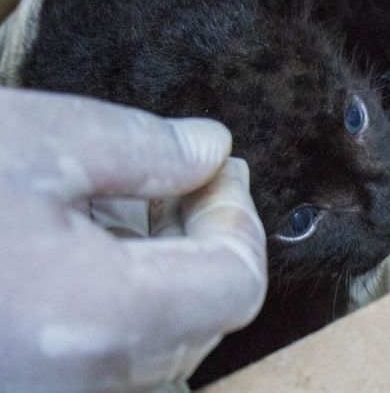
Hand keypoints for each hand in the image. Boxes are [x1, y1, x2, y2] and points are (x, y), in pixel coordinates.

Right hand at [0, 88, 266, 391]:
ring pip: (159, 340)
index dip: (238, 218)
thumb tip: (209, 151)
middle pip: (205, 319)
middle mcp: (85, 383)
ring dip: (165, 270)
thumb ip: (142, 147)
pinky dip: (122, 301)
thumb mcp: (34, 144)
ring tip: (132, 202)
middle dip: (206, 240)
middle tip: (188, 178)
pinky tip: (90, 242)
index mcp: (103, 319)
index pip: (237, 284)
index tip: (217, 171)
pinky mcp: (30, 390)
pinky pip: (110, 355)